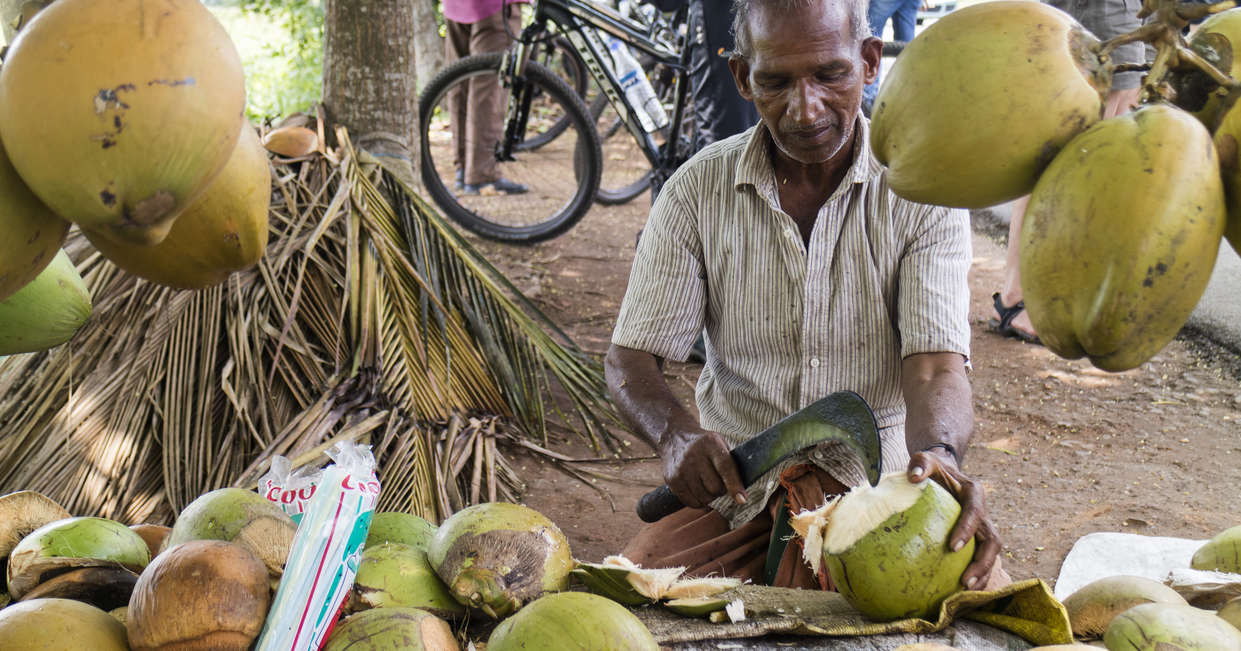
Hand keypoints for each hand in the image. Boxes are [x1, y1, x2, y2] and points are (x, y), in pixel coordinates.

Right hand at [660, 427, 745, 508]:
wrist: (674, 437)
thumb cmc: (703, 445)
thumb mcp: (719, 443)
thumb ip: (730, 463)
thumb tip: (741, 492)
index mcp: (711, 444)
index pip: (725, 467)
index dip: (734, 485)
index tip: (742, 500)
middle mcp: (694, 455)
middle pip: (715, 487)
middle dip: (721, 490)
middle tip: (718, 483)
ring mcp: (681, 469)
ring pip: (704, 497)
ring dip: (710, 497)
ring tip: (707, 485)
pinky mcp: (672, 480)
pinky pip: (691, 502)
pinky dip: (698, 501)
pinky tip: (697, 491)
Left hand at [907, 449, 1000, 589]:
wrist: (943, 472)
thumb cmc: (932, 468)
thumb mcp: (925, 460)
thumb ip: (920, 463)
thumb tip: (913, 477)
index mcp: (974, 493)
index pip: (976, 513)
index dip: (968, 530)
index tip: (953, 547)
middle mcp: (983, 513)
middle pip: (992, 541)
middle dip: (983, 563)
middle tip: (965, 581)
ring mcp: (982, 528)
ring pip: (991, 555)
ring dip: (982, 575)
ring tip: (965, 594)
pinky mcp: (976, 540)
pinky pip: (979, 560)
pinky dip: (974, 576)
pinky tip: (957, 593)